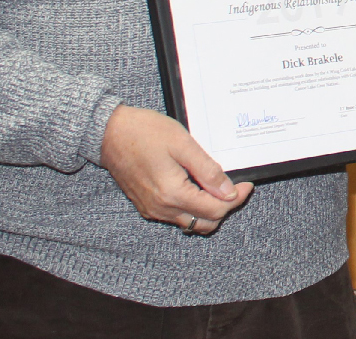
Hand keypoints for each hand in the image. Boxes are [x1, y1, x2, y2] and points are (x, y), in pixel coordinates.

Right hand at [100, 105, 251, 235]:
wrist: (109, 133)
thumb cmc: (144, 133)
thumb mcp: (183, 145)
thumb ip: (207, 171)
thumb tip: (229, 192)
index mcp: (172, 194)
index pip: (216, 210)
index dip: (236, 198)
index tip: (247, 183)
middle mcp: (161, 208)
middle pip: (205, 222)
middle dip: (225, 207)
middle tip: (234, 185)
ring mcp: (152, 209)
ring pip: (191, 222)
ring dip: (208, 209)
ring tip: (216, 185)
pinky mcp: (146, 205)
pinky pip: (176, 216)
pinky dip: (192, 207)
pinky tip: (197, 186)